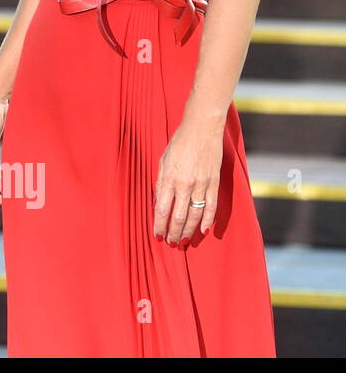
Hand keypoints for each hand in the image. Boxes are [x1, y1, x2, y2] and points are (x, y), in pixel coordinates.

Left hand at [154, 118, 222, 245]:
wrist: (202, 128)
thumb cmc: (179, 143)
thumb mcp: (163, 161)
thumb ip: (161, 182)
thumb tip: (160, 202)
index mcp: (169, 178)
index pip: (162, 209)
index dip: (160, 225)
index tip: (157, 235)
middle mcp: (185, 184)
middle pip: (179, 216)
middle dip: (174, 233)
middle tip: (171, 243)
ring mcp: (202, 184)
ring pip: (195, 215)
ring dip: (189, 230)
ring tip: (184, 241)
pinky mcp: (214, 182)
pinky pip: (212, 206)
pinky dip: (207, 220)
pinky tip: (203, 231)